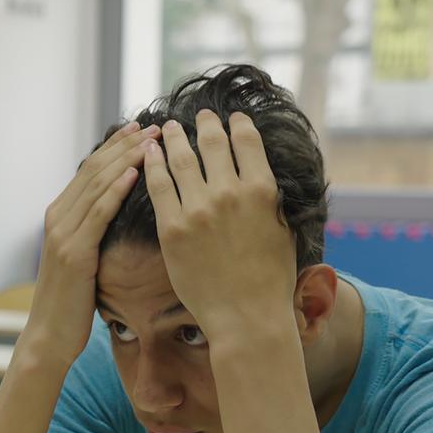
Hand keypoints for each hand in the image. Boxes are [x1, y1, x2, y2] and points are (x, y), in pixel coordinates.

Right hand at [23, 121, 161, 366]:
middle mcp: (57, 218)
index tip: (140, 129)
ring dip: (125, 160)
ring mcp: (62, 234)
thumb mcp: (84, 260)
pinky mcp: (73, 252)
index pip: (90, 171)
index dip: (115, 147)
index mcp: (60, 216)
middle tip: (151, 125)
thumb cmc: (73, 303)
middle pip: (94, 170)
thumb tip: (122, 214)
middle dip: (123, 146)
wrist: (50, 336)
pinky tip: (134, 174)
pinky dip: (116, 191)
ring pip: (96, 186)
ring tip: (150, 141)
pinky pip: (97, 214)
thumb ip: (95, 233)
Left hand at [143, 111, 296, 338]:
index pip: (248, 141)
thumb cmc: (270, 280)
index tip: (232, 118)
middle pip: (213, 143)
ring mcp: (198, 209)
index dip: (238, 124)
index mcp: (262, 190)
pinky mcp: (172, 228)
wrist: (246, 317)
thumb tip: (262, 176)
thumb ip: (270, 199)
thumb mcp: (282, 230)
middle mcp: (230, 192)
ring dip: (175, 138)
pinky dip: (153, 165)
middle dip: (206, 124)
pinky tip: (149, 154)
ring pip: (182, 158)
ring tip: (169, 128)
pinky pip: (158, 186)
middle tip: (200, 115)